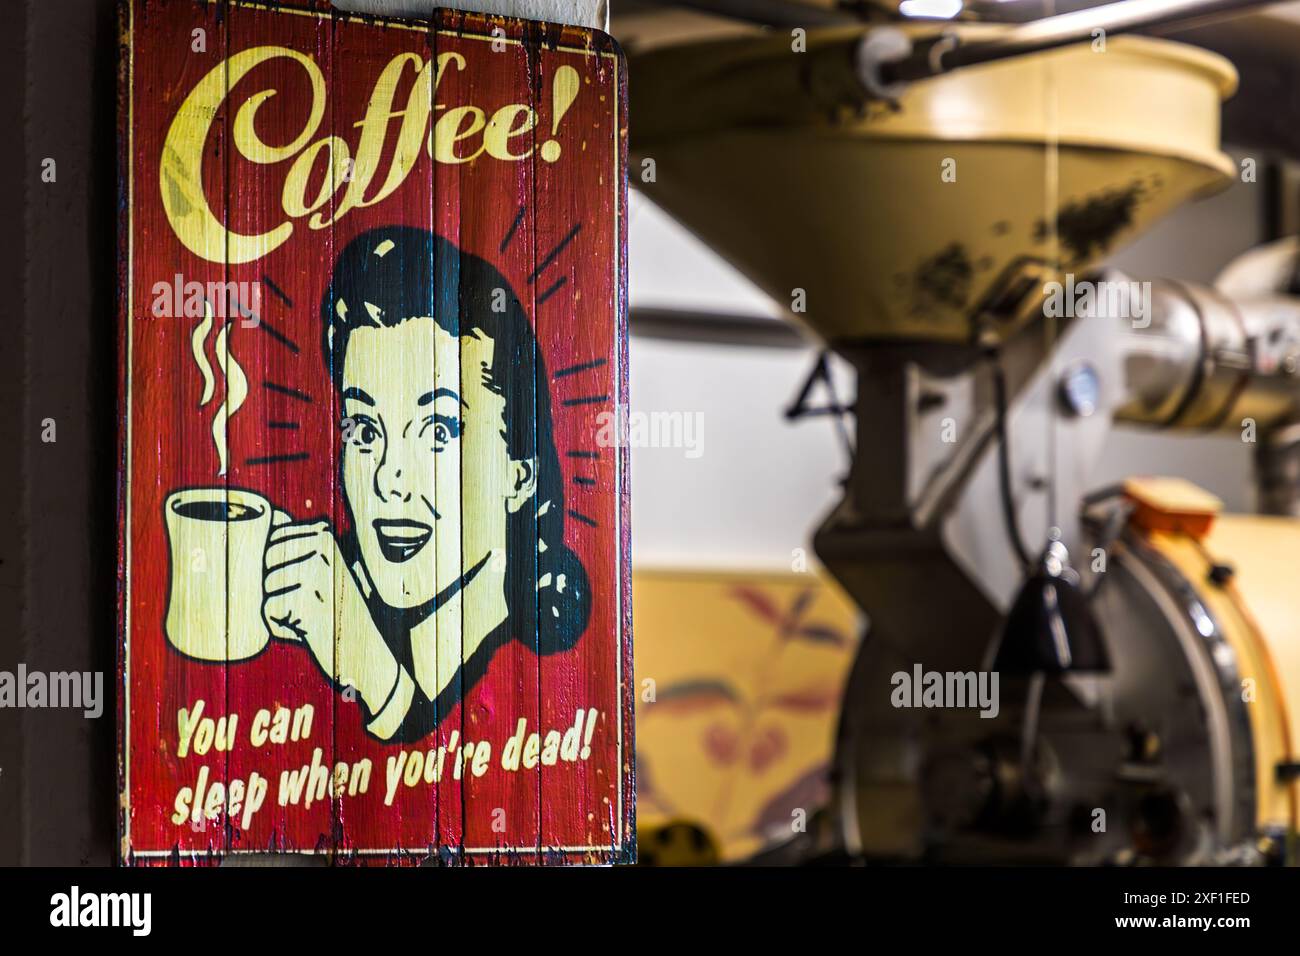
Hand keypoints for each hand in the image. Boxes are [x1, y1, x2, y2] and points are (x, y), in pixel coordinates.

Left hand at [262, 511, 342, 663]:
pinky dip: (280, 625)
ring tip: (309, 613)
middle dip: (277, 585)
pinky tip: (306, 628)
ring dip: (279, 606)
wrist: (360, 647)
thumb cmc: (336, 606)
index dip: (280, 562)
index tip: (306, 580)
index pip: (275, 537)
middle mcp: (321, 550)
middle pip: (267, 560)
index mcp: (325, 535)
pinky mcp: (301, 603)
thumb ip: (300, 540)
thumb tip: (271, 518)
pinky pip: (268, 611)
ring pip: (265, 587)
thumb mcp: (325, 564)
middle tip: (308, 600)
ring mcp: (312, 576)